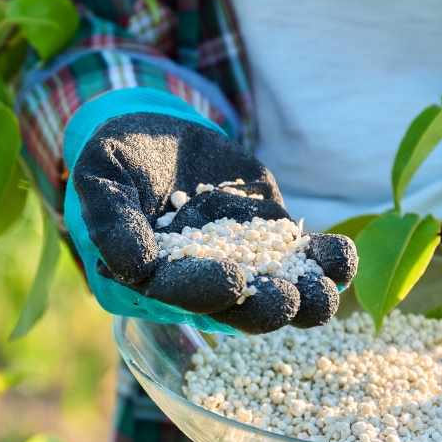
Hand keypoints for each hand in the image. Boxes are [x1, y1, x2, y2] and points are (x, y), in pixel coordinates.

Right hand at [66, 94, 355, 333]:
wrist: (156, 133)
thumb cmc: (117, 157)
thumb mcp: (101, 177)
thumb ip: (111, 220)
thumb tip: (135, 265)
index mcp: (149, 281)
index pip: (178, 294)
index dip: (204, 290)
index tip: (233, 280)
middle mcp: (198, 283)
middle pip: (234, 309)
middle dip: (264, 308)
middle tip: (289, 298)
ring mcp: (240, 264)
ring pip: (276, 295)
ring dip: (305, 300)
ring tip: (325, 289)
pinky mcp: (272, 242)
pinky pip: (303, 262)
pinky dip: (325, 264)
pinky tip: (341, 258)